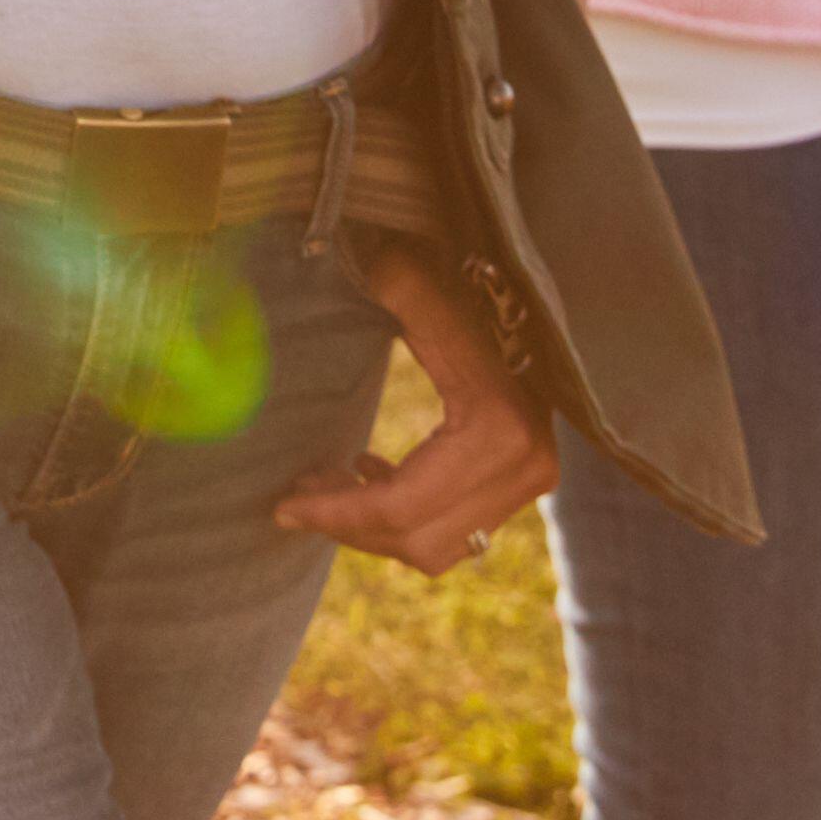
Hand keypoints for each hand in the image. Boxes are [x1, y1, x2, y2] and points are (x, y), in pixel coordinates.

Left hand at [274, 238, 555, 575]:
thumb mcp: (432, 290)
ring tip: (323, 483)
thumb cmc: (475, 293)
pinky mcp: (519, 486)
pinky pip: (452, 529)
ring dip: (373, 524)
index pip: (402, 505)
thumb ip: (401, 286)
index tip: (283, 509)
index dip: (338, 514)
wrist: (537, 309)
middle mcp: (524, 472)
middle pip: (416, 539)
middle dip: (348, 525)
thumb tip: (367, 273)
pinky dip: (403, 515)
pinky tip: (366, 472)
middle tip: (295, 499)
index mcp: (499, 433)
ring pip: (433, 546)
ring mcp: (529, 484)